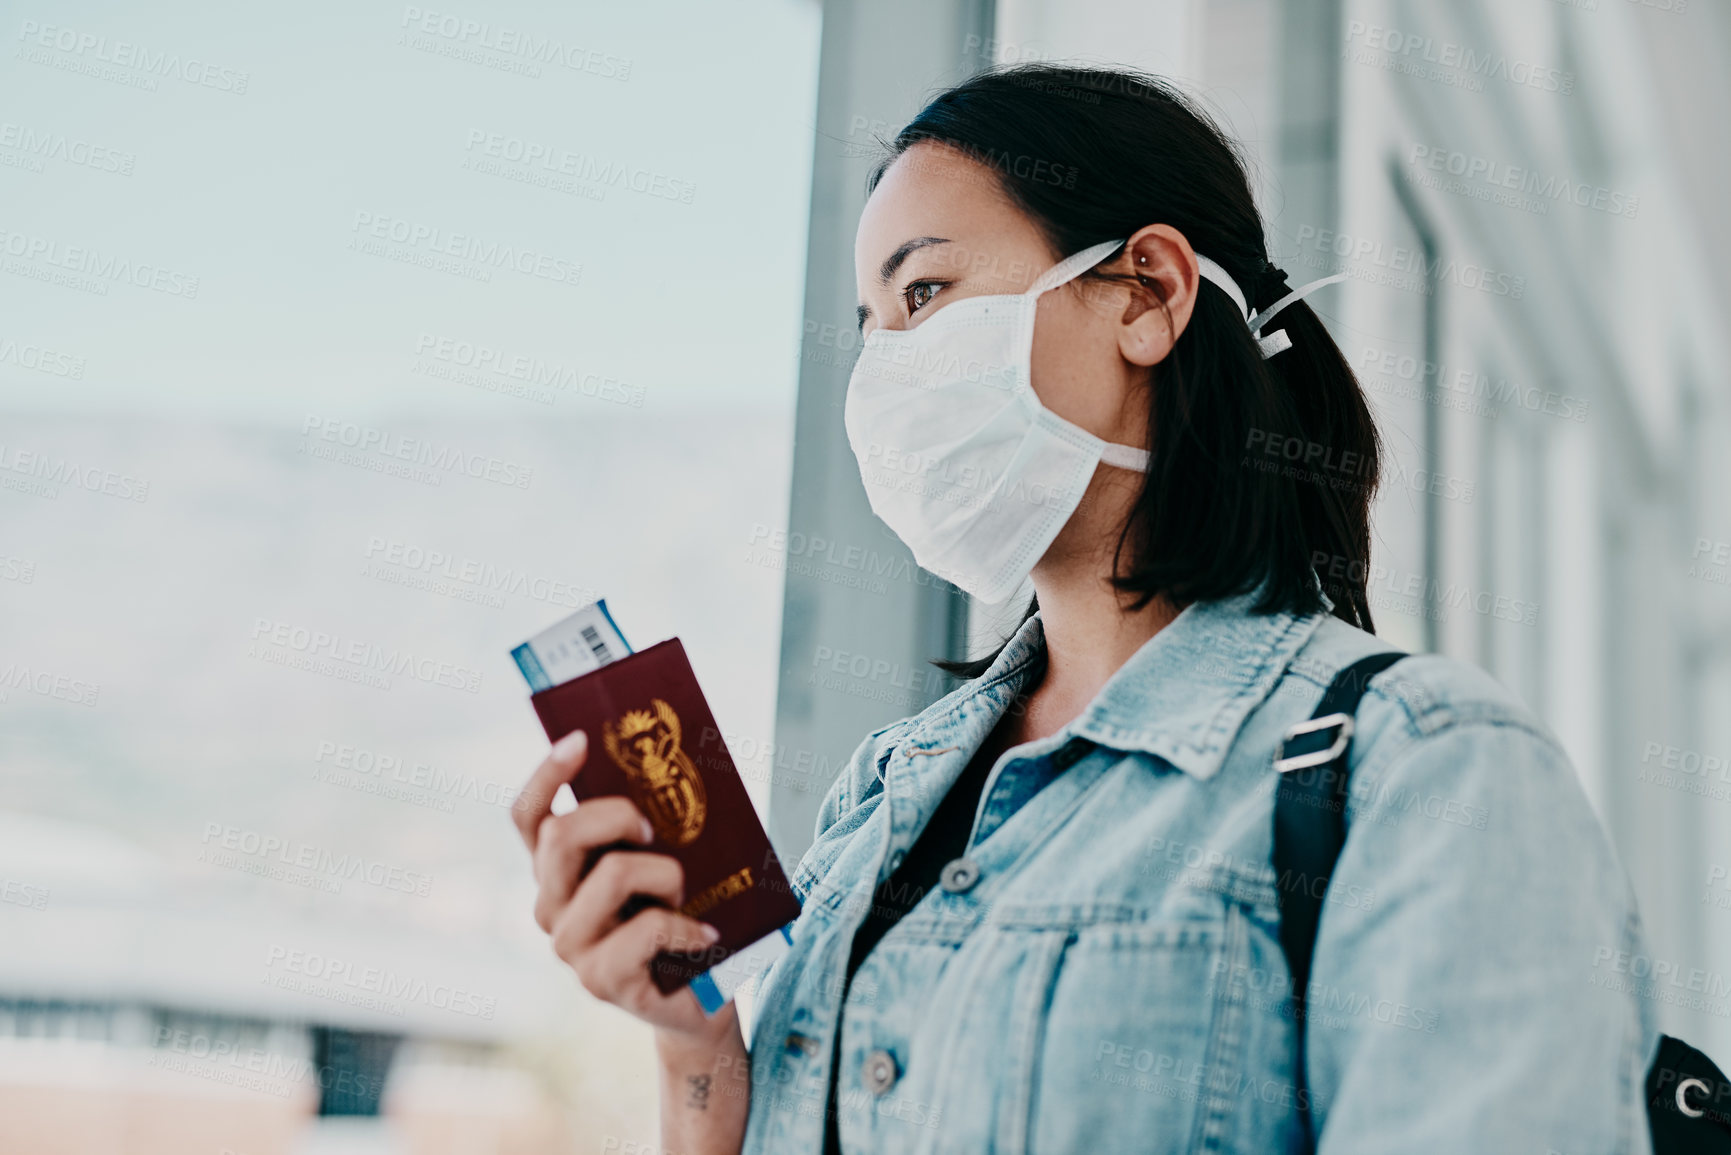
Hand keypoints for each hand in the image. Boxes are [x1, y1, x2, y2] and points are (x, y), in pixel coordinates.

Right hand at [512, 730, 729, 1039]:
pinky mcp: (600, 980)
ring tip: (684, 893)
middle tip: (653, 828)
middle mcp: (550, 907)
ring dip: (666, 873)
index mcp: (558, 872)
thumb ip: (646, 829)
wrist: (700, 997)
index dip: (546, 775)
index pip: (528, 817)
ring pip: (612, 875)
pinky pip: (648, 927)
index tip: (580, 740)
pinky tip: (706, 934)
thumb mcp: (660, 862)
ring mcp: (571, 946)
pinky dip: (686, 925)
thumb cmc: (682, 915)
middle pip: (561, 835)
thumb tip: (665, 772)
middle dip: (616, 814)